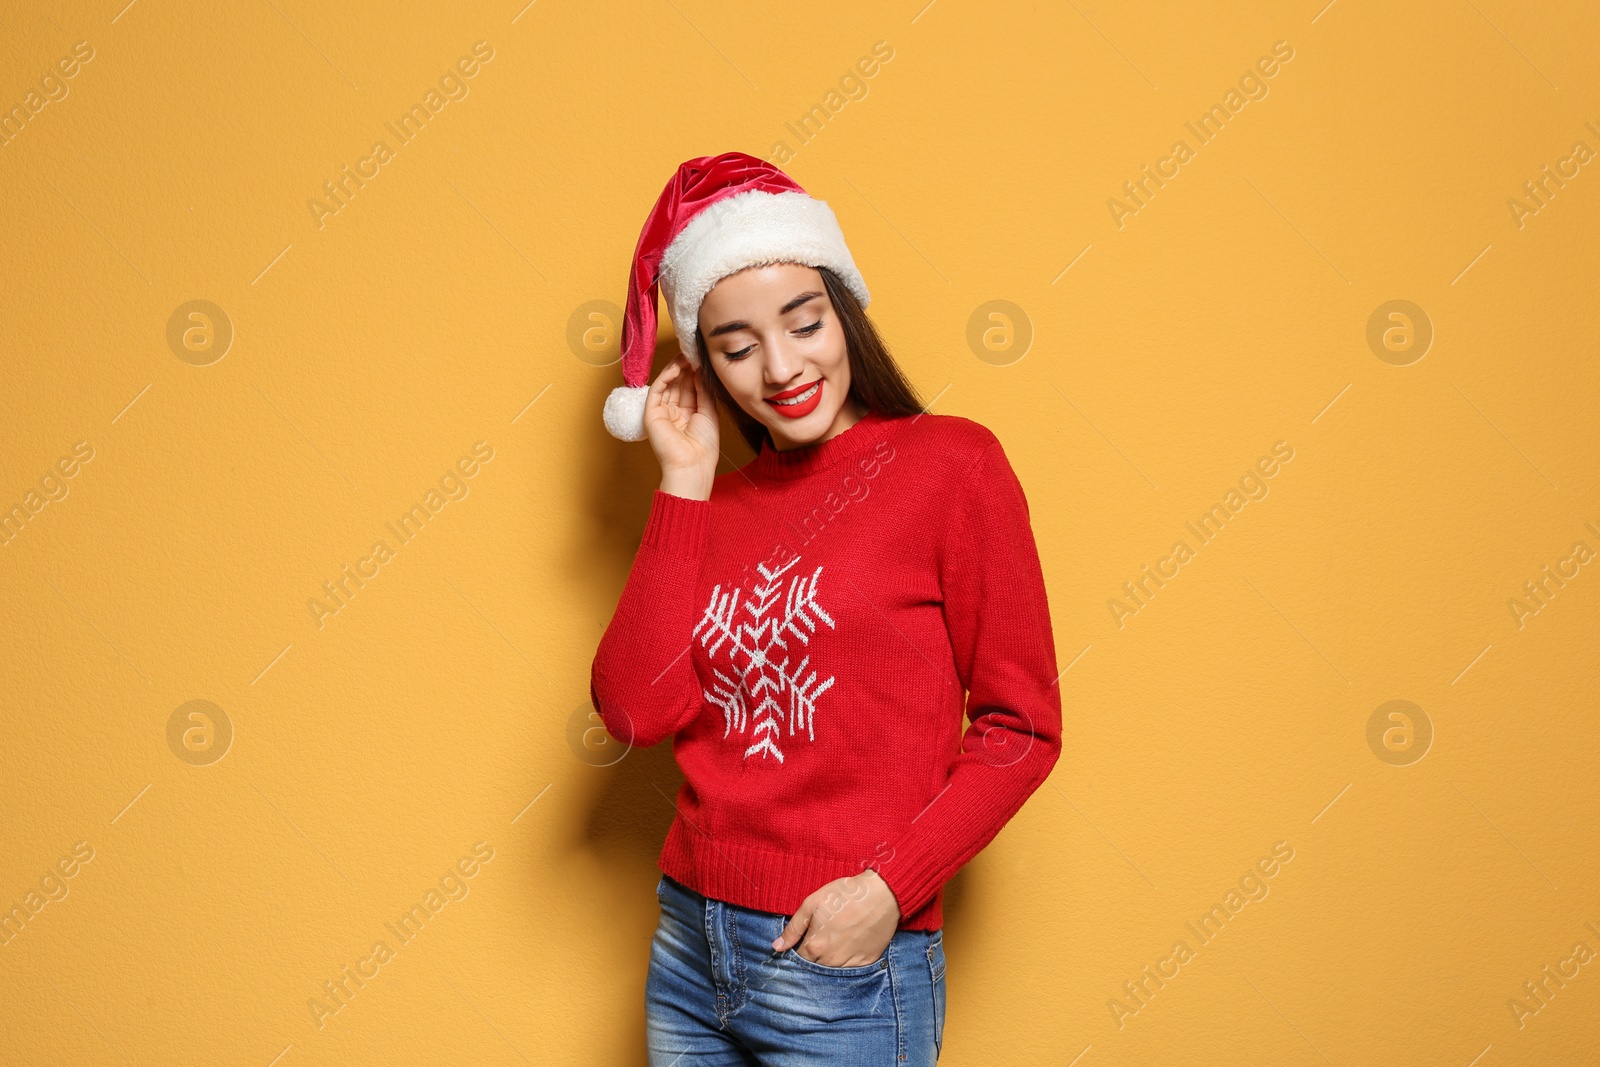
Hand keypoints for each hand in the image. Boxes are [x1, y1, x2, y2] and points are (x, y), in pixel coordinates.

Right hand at [645, 353, 718, 497]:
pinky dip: (666, 376)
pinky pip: (658, 389)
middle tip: (694, 350)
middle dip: (686, 367)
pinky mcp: (651, 413)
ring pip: (668, 384)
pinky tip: (678, 367)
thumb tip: (700, 370)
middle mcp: (675, 412)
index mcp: (689, 414)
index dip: (695, 372)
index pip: (690, 387)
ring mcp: (663, 412)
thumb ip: (703, 390)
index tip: (701, 358)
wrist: (691, 465)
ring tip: (687, 354)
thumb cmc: (704, 446)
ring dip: (677, 368)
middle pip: (679, 383)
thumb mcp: (709, 412)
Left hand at [772, 868, 900, 967]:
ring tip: (837, 939)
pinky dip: (847, 961)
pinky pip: (851, 969)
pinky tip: (850, 944)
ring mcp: (850, 963)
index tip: (805, 939)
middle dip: (814, 956)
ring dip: (830, 960)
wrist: (882, 894)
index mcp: (815, 946)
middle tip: (822, 937)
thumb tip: (776, 947)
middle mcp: (831, 960)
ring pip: (832, 970)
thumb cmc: (845, 894)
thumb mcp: (812, 903)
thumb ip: (793, 928)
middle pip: (815, 966)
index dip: (799, 949)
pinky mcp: (867, 962)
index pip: (798, 958)